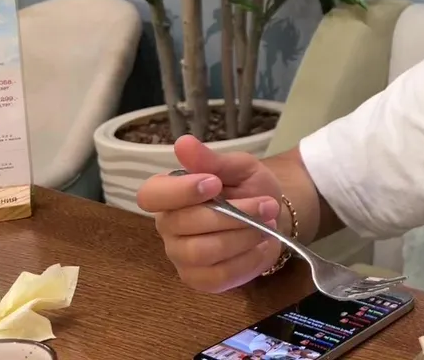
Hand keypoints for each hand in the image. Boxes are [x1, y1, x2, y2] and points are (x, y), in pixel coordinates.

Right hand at [136, 134, 285, 292]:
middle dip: (233, 213)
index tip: (214, 183)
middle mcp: (168, 227)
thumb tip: (183, 143)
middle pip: (185, 225)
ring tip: (267, 222)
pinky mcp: (201, 280)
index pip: (151, 196)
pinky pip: (220, 275)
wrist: (272, 216)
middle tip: (266, 204)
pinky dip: (248, 258)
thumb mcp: (239, 167)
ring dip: (243, 235)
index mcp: (169, 195)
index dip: (179, 192)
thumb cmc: (249, 188)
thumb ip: (212, 160)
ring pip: (204, 251)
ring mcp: (182, 258)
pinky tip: (261, 245)